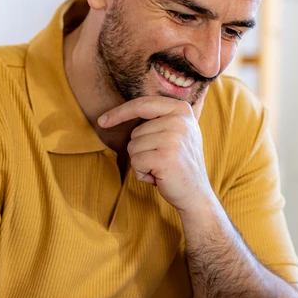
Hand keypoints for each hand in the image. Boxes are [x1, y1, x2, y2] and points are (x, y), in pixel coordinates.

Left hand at [98, 96, 212, 212]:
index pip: (142, 104)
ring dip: (141, 163)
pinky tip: (158, 177)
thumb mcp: (178, 132)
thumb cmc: (180, 164)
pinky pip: (135, 162)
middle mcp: (179, 121)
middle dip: (141, 150)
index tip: (102, 121)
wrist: (196, 194)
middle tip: (162, 160)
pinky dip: (141, 173)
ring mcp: (173, 138)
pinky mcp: (164, 157)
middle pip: (135, 132)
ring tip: (161, 168)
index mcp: (182, 110)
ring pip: (133, 147)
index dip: (119, 112)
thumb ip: (160, 118)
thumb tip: (121, 110)